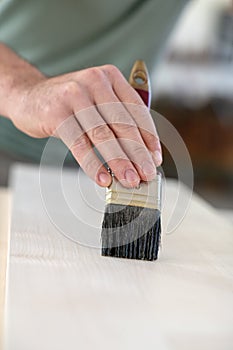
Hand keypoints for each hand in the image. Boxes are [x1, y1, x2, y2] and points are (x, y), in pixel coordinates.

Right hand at [11, 65, 161, 186]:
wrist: (29, 96)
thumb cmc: (68, 104)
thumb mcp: (96, 101)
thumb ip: (116, 119)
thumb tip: (140, 154)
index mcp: (110, 77)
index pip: (137, 111)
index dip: (149, 138)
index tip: (155, 159)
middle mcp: (95, 82)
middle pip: (123, 124)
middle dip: (138, 154)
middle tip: (146, 175)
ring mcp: (74, 95)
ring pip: (103, 135)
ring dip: (119, 162)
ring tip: (129, 180)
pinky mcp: (57, 113)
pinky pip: (80, 143)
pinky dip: (93, 164)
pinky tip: (103, 178)